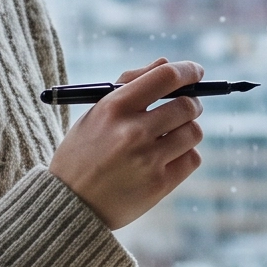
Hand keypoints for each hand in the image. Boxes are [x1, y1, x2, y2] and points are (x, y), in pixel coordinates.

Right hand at [47, 58, 206, 229]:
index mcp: (114, 107)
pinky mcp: (158, 184)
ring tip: (172, 137)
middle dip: (193, 103)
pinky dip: (186, 155)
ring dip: (188, 131)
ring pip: (193, 132)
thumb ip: (130, 84)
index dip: (187, 71)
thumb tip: (167, 63)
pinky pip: (192, 159)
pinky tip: (168, 158)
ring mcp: (147, 160)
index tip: (196, 72)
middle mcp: (133, 131)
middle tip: (188, 107)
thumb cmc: (84, 152)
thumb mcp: (96, 112)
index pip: (165, 77)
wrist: (70, 203)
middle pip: (187, 106)